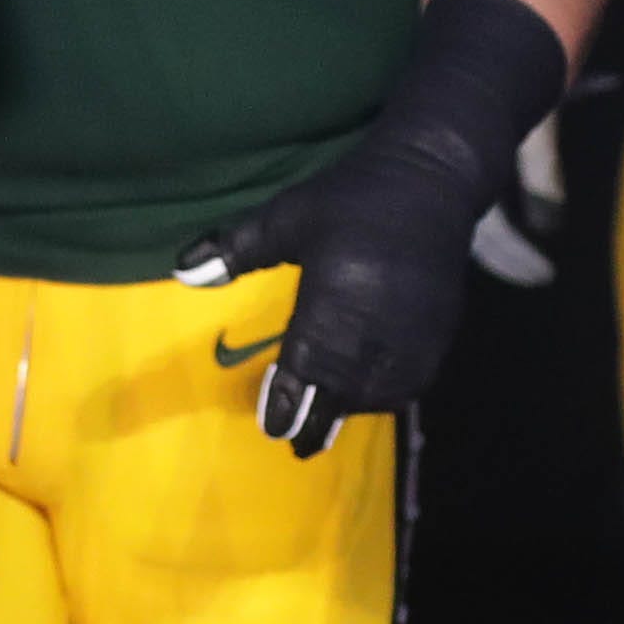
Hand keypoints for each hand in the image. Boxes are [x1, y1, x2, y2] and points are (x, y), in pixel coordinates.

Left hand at [179, 139, 480, 459]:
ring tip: (327, 419)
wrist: (431, 181)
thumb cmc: (351, 197)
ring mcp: (414, 332)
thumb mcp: (287, 216)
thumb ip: (236, 249)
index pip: (307, 366)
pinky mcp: (440, 332)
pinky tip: (369, 393)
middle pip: (343, 389)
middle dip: (318, 417)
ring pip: (378, 391)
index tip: (274, 427)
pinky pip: (412, 380)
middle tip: (297, 442)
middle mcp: (377, 325)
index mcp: (335, 298)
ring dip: (351, 407)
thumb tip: (183, 271)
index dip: (289, 401)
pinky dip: (387, 394)